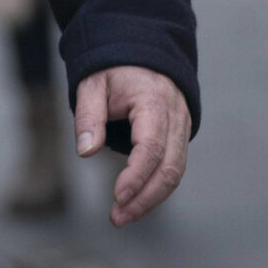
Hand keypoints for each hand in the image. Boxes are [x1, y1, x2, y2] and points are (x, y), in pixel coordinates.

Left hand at [75, 66, 191, 227]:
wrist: (142, 49)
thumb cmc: (113, 68)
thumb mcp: (93, 83)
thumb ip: (89, 116)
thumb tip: (85, 152)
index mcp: (155, 101)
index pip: (151, 147)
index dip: (136, 176)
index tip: (117, 197)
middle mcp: (176, 116)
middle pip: (170, 168)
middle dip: (144, 198)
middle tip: (117, 218)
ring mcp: (182, 127)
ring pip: (176, 172)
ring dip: (151, 199)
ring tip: (122, 216)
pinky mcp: (179, 136)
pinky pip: (173, 167)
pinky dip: (157, 187)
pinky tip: (135, 201)